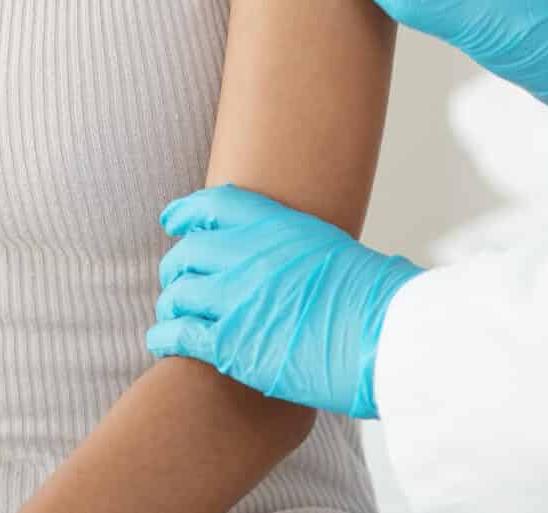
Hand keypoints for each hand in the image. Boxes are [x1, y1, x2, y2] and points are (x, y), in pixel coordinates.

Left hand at [146, 186, 423, 419]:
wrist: (384, 332)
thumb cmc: (375, 296)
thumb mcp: (335, 249)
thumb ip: (303, 248)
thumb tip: (310, 259)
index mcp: (277, 224)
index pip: (214, 205)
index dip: (186, 212)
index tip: (173, 220)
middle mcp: (248, 254)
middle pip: (188, 252)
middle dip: (177, 267)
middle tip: (178, 281)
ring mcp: (236, 297)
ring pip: (178, 293)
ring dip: (171, 304)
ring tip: (172, 315)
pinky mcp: (231, 343)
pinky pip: (178, 333)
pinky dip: (164, 336)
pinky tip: (162, 342)